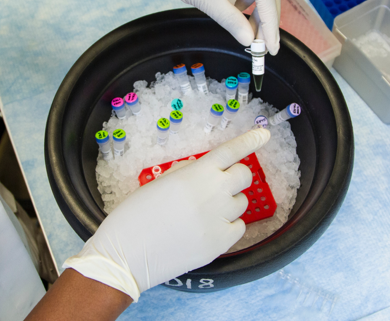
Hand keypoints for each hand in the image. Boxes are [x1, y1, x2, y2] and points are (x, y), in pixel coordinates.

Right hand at [62, 129, 271, 299]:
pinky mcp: (222, 242)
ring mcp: (220, 218)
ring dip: (229, 202)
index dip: (250, 140)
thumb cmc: (135, 217)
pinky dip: (229, 226)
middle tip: (220, 185)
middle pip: (244, 175)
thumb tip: (205, 170)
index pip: (232, 150)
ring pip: (242, 202)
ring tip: (204, 213)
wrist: (126, 255)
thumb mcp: (159, 182)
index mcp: (196, 173)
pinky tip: (208, 229)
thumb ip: (188, 173)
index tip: (263, 134)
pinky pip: (239, 227)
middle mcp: (214, 192)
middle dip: (236, 176)